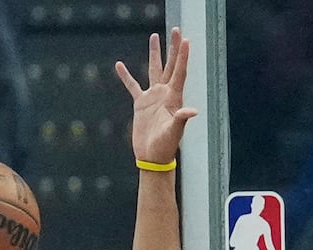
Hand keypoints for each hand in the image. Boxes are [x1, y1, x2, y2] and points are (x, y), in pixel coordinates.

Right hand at [114, 28, 197, 165]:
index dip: (183, 56)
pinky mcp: (140, 104)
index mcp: (174, 98)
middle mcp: (165, 94)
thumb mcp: (174, 132)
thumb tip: (192, 112)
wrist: (153, 156)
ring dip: (154, 54)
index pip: (179, 72)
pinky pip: (132, 86)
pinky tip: (119, 65)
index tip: (185, 40)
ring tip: (154, 37)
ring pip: (153, 70)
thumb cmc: (166, 146)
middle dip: (173, 48)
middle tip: (175, 30)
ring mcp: (153, 97)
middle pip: (169, 65)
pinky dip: (126, 76)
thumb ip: (181, 120)